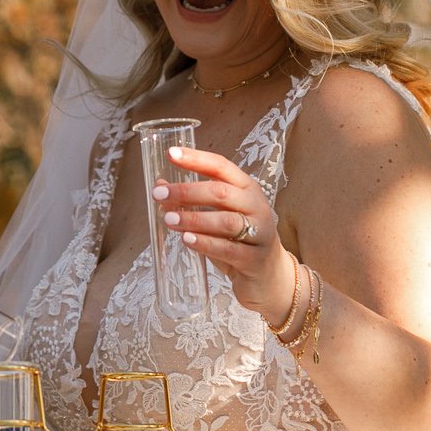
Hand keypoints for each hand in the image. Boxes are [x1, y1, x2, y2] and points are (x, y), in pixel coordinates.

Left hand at [155, 146, 299, 327]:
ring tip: (169, 219)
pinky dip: (205, 243)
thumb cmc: (239, 240)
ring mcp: (259, 232)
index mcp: (246, 188)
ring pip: (225, 221)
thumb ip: (193, 202)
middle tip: (160, 194)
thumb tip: (160, 187)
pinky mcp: (254, 259)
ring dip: (194, 218)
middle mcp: (256, 205)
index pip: (221, 166)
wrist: (270, 276)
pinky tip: (187, 240)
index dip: (196, 159)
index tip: (171, 154)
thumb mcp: (218, 216)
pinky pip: (228, 249)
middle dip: (187, 191)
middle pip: (221, 192)